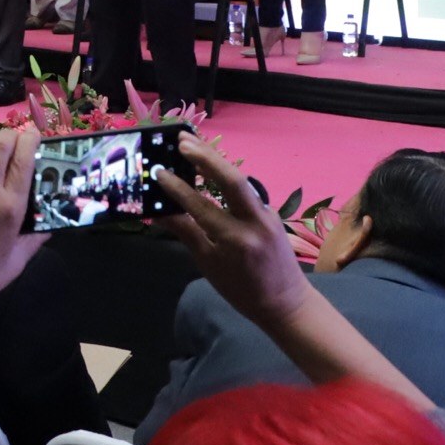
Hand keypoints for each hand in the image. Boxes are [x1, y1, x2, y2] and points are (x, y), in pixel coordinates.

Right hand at [154, 135, 312, 333]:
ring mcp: (267, 215)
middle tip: (181, 141)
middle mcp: (254, 222)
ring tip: (192, 144)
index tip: (158, 172)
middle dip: (205, 157)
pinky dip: (227, 176)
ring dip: (216, 160)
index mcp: (235, 239)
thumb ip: (187, 234)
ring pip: (241, 180)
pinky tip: (212, 167)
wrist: (287, 303)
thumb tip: (159, 214)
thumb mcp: (209, 265)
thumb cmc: (242, 291)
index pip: (200, 205)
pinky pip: (246, 190)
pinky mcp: (271, 213)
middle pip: (231, 180)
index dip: (177, 187)